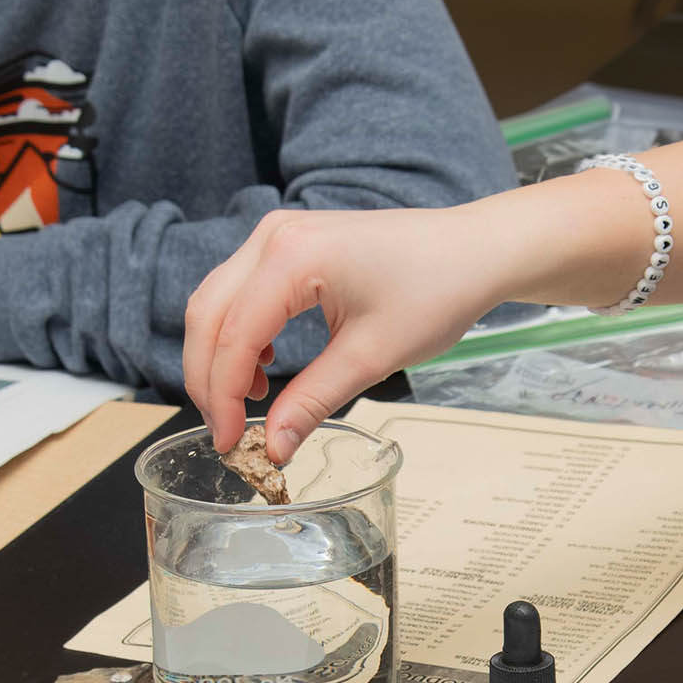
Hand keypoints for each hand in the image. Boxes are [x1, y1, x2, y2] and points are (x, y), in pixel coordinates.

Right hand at [183, 201, 546, 458]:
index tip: (230, 445)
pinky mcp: (290, 242)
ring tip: (247, 404)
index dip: (221, 398)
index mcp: (292, 257)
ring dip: (220, 356)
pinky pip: (241, 290)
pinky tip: (265, 367)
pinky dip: (239, 333)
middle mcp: (274, 236)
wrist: (475, 249)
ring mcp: (279, 234)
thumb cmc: (437, 290)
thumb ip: (313, 401)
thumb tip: (273, 448)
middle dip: (207, 379)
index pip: (232, 336)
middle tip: (225, 433)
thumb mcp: (372, 356)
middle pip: (207, 314)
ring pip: (218, 301)